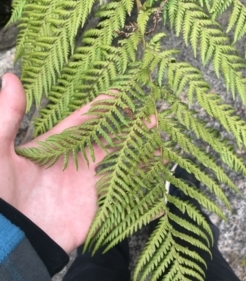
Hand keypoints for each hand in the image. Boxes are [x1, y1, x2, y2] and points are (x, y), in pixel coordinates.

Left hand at [0, 73, 155, 253]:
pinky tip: (154, 168)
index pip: (86, 120)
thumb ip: (8, 117)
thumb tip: (10, 78)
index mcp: (58, 145)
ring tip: (158, 138)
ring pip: (119, 159)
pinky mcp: (98, 202)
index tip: (123, 94)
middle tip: (151, 115)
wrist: (14, 240)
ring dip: (137, 148)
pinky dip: (138, 177)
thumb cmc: (2, 195)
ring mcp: (89, 181)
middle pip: (109, 137)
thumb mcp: (0, 153)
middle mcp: (77, 160)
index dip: (104, 106)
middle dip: (129, 125)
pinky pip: (123, 186)